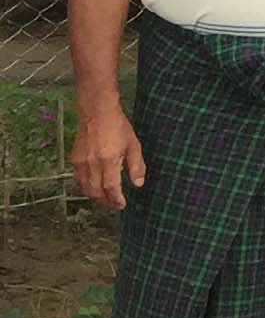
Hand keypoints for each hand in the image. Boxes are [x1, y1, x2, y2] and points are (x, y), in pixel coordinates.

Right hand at [69, 95, 143, 210]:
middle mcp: (92, 164)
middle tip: (114, 205)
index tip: (122, 205)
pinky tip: (92, 187)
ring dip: (94, 197)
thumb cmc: (118, 127)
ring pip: (85, 188)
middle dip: (105, 202)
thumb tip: (138, 184)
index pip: (111, 188)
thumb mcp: (133, 145)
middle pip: (96, 192)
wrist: (96, 112)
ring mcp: (80, 162)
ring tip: (104, 199)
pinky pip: (78, 179)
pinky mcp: (73, 159)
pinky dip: (85, 187)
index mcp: (108, 161)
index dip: (116, 200)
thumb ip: (136, 166)